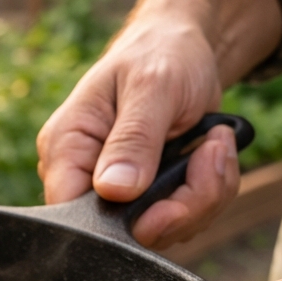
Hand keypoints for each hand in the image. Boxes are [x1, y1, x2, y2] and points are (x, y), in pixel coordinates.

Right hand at [36, 0, 281, 249]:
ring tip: (215, 142)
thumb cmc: (160, 54)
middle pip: (125, 233)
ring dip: (205, 195)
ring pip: (163, 232)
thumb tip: (114, 191)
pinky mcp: (149, 200)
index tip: (166, 205)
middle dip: (181, 207)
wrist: (185, 48)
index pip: (72, 216)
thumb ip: (133, 139)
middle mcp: (84, 180)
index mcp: (66, 150)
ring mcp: (118, 195)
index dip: (117, 225)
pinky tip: (213, 151)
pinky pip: (184, 220)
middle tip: (209, 155)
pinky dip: (212, 191)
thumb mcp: (151, 86)